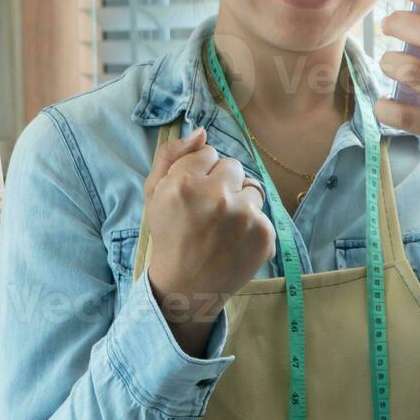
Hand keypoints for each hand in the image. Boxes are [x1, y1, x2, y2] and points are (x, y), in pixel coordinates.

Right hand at [143, 126, 273, 352]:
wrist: (186, 287)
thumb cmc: (168, 235)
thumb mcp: (154, 193)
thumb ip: (170, 155)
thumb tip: (201, 132)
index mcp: (184, 183)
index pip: (208, 152)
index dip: (199, 173)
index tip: (193, 195)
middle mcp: (216, 196)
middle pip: (232, 166)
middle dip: (222, 184)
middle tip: (208, 212)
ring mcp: (244, 216)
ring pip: (251, 188)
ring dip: (239, 202)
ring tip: (222, 227)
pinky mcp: (265, 234)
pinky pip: (262, 212)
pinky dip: (251, 225)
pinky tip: (234, 241)